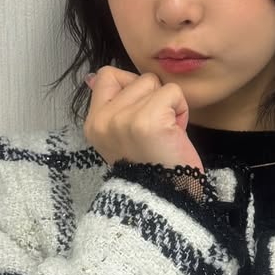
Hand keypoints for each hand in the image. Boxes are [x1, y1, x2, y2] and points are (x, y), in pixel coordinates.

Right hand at [84, 65, 203, 173]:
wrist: (167, 198)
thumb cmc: (152, 167)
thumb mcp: (120, 136)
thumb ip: (110, 106)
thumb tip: (93, 78)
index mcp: (93, 124)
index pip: (106, 76)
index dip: (130, 86)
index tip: (139, 114)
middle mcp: (103, 120)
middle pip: (138, 78)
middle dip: (154, 99)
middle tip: (156, 132)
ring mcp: (123, 119)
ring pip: (155, 83)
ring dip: (169, 105)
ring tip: (165, 133)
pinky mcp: (147, 120)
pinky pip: (173, 92)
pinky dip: (181, 110)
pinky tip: (175, 134)